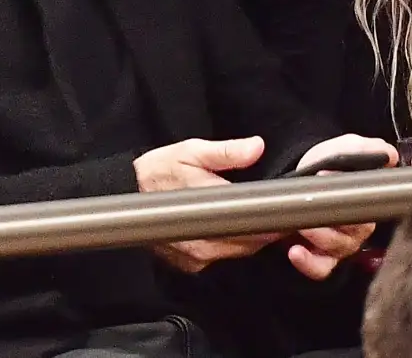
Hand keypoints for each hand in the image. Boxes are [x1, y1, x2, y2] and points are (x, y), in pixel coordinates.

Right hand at [134, 137, 283, 272]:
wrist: (126, 192)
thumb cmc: (160, 169)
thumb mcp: (192, 151)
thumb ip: (226, 152)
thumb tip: (257, 148)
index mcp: (209, 209)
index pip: (255, 224)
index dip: (274, 219)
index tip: (286, 209)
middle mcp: (203, 241)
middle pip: (250, 243)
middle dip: (264, 229)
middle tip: (272, 211)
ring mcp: (196, 256)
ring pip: (237, 253)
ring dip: (248, 238)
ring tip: (252, 217)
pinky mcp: (189, 264)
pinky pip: (220, 259)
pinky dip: (229, 246)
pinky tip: (228, 228)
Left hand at [290, 135, 398, 279]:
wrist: (301, 180)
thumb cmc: (326, 164)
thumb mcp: (343, 148)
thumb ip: (364, 148)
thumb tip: (389, 155)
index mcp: (368, 200)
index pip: (374, 203)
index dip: (354, 193)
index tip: (325, 173)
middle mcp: (360, 226)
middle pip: (356, 228)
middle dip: (331, 215)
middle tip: (311, 201)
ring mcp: (343, 244)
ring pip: (338, 247)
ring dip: (317, 234)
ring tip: (301, 224)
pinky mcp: (323, 258)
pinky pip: (322, 268)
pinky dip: (309, 262)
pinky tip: (295, 251)